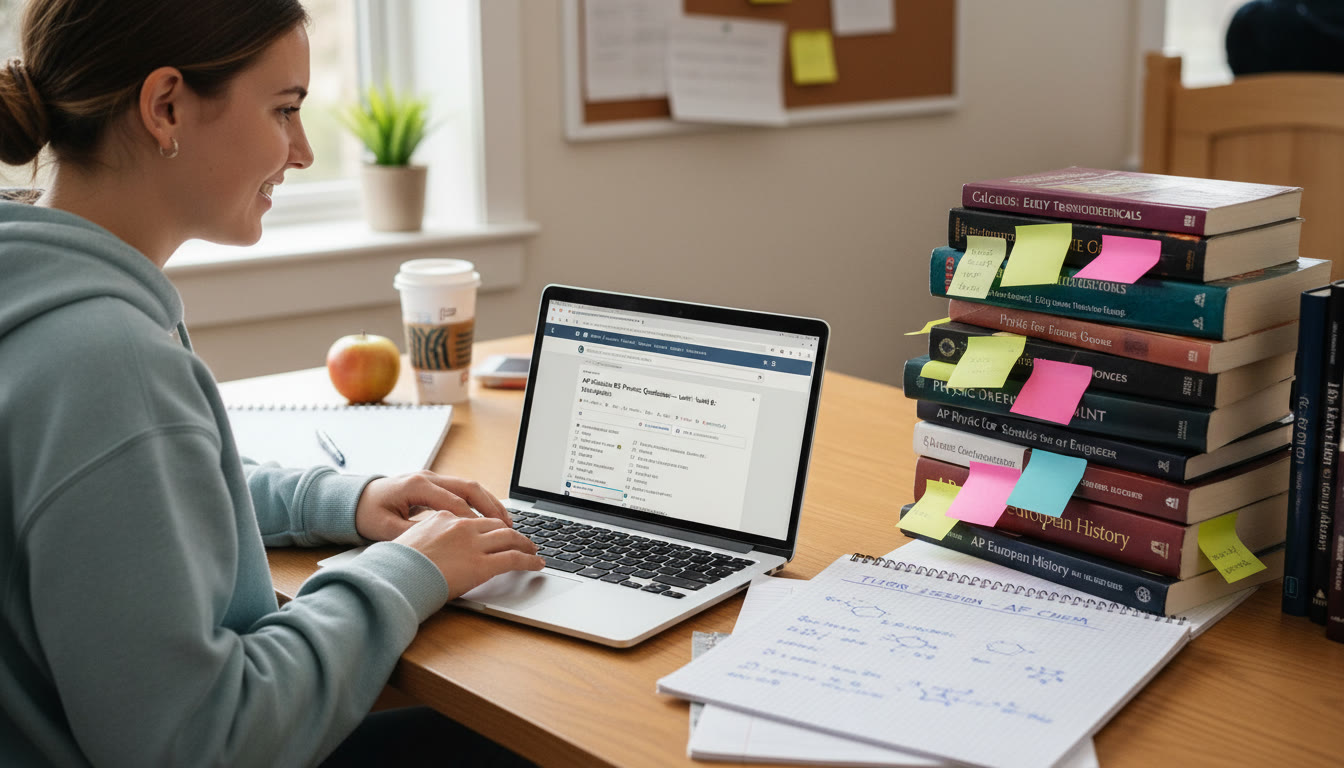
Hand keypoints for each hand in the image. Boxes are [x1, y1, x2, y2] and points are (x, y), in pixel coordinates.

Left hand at [353, 471, 511, 541]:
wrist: (355, 498)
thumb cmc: (368, 513)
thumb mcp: (384, 528)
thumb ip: (411, 534)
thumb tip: (435, 546)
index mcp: (416, 486)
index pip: (453, 502)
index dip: (472, 520)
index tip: (488, 537)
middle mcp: (428, 477)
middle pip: (468, 488)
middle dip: (491, 507)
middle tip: (508, 527)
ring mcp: (433, 478)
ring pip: (470, 486)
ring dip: (490, 503)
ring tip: (507, 522)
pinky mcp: (434, 484)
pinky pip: (463, 490)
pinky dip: (480, 502)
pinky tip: (490, 517)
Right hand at [395, 512, 543, 598]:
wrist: (395, 578)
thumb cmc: (395, 566)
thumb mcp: (408, 541)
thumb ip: (427, 539)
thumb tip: (433, 549)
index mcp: (443, 517)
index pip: (475, 518)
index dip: (491, 526)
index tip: (498, 531)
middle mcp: (461, 526)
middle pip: (496, 525)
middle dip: (512, 533)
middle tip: (522, 540)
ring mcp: (474, 544)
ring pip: (510, 539)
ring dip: (525, 545)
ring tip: (533, 551)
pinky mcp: (483, 565)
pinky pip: (514, 559)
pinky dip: (529, 560)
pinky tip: (536, 564)